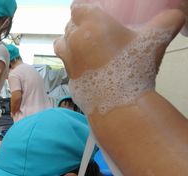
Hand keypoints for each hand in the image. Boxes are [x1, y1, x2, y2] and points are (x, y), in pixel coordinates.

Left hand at [54, 6, 183, 114]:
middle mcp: (74, 40)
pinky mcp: (68, 78)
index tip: (94, 13)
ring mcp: (68, 61)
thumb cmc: (134, 69)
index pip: (77, 7)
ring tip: (85, 46)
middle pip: (70, 25)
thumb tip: (176, 14)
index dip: (84, 9)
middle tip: (95, 31)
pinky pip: (66, 64)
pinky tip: (87, 65)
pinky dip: (72, 61)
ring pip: (61, 43)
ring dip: (70, 42)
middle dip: (80, 26)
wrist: (119, 105)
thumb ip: (167, 22)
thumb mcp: (155, 40)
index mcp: (90, 24)